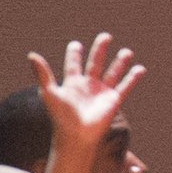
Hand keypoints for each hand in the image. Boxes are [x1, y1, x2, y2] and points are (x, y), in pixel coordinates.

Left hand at [23, 35, 142, 172]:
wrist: (77, 136)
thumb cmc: (61, 117)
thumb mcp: (49, 93)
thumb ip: (42, 74)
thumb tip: (31, 54)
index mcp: (72, 83)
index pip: (73, 64)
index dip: (74, 54)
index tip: (76, 44)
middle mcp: (88, 85)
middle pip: (95, 63)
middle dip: (100, 49)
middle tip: (106, 36)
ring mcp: (101, 92)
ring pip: (113, 72)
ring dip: (120, 62)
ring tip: (127, 51)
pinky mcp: (113, 100)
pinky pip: (125, 86)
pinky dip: (132, 78)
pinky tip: (140, 69)